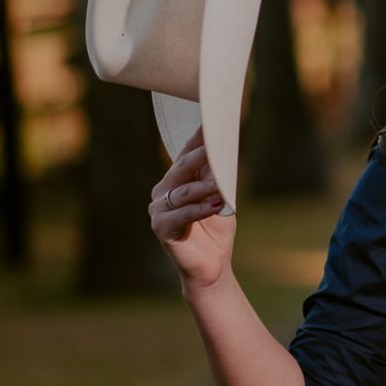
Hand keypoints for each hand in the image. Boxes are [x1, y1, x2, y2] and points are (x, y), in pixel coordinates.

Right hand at [149, 127, 235, 289]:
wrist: (212, 264)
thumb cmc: (216, 229)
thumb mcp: (220, 197)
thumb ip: (219, 177)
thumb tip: (227, 151)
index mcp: (176, 180)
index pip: (186, 154)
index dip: (198, 138)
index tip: (211, 120)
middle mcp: (164, 191)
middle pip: (182, 168)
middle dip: (202, 155)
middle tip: (217, 143)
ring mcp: (159, 209)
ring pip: (184, 191)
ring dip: (205, 185)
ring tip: (222, 180)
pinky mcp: (161, 227)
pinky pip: (183, 214)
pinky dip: (201, 208)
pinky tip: (217, 203)